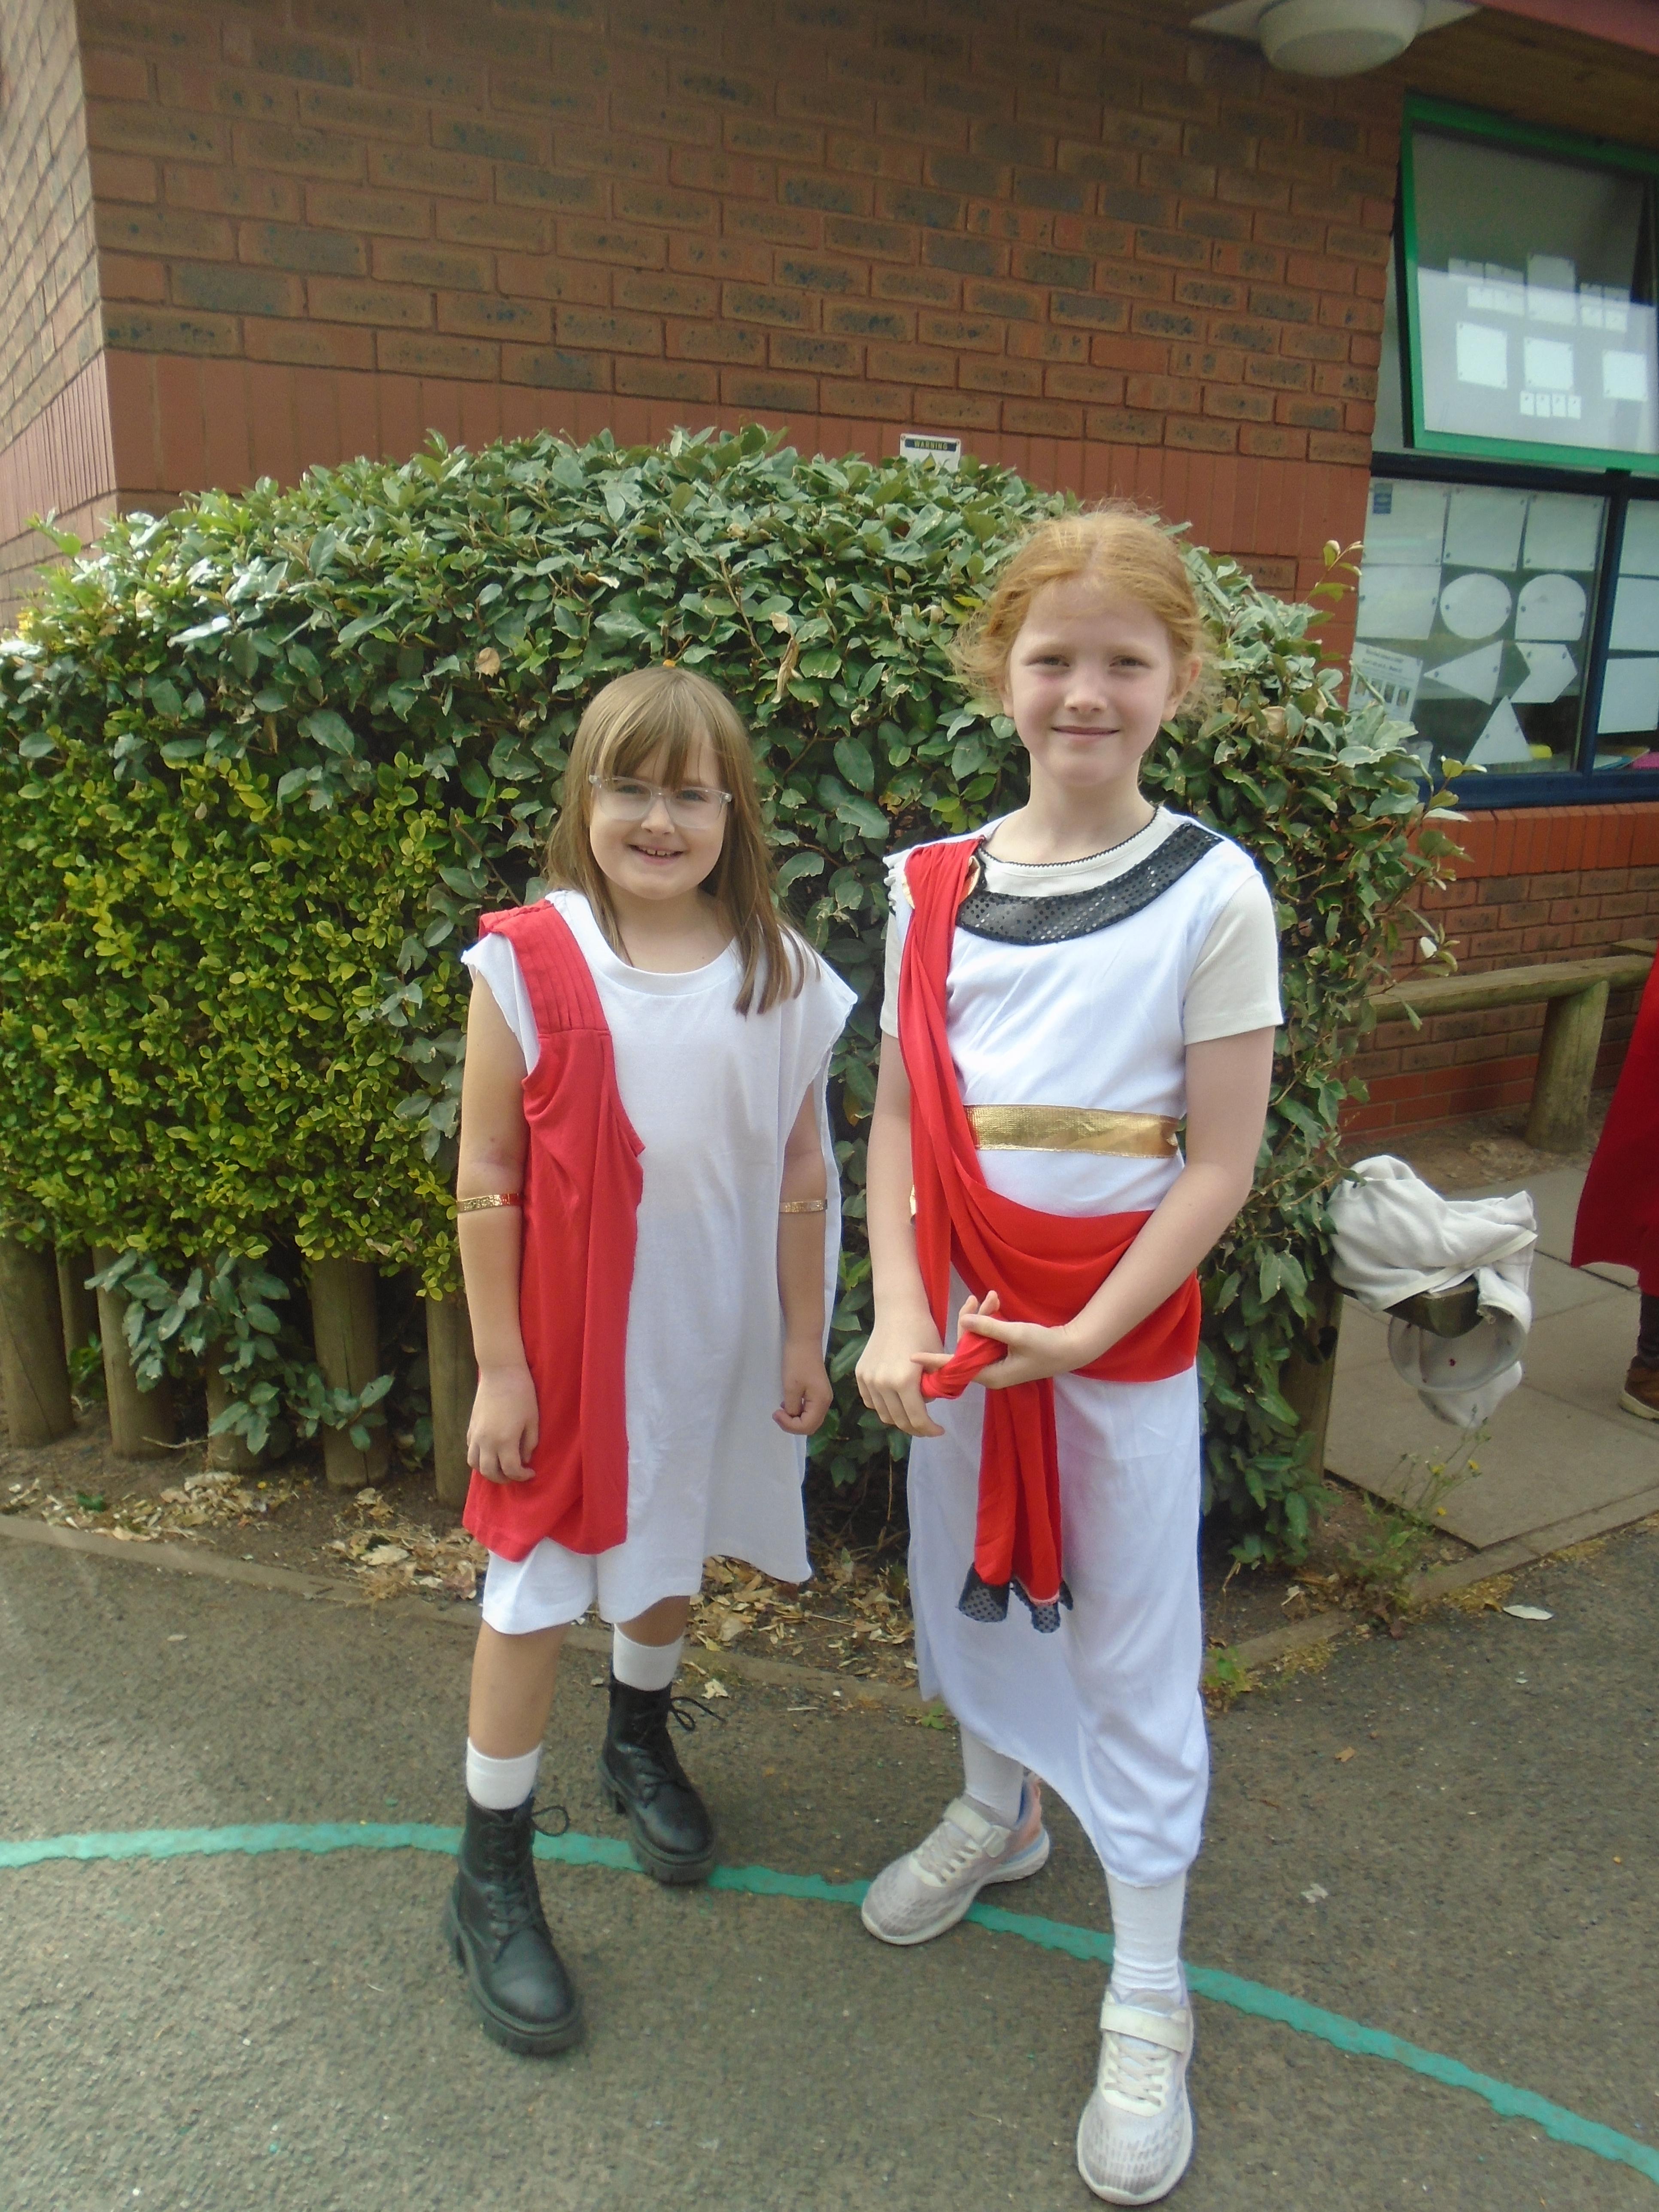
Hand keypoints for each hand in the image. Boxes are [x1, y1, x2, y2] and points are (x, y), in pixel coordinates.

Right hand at [467, 1364, 539, 1481]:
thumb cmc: (522, 1394)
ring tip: (500, 1467)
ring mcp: (475, 1435)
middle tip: (515, 1475)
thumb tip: (524, 1459)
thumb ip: (529, 1443)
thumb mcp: (532, 1420)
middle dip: (504, 1479)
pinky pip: (470, 1450)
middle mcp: (486, 1442)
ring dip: (487, 1471)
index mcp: (504, 1441)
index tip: (531, 1472)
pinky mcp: (470, 1426)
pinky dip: (478, 1457)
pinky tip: (490, 1452)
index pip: (511, 1470)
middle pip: (489, 1472)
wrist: (501, 1372)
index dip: (522, 1476)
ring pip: (474, 1464)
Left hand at [775, 1341, 833, 1435]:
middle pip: (811, 1425)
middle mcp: (825, 1402)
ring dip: (795, 1419)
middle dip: (793, 1425)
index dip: (790, 1425)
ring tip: (781, 1410)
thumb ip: (792, 1407)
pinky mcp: (818, 1391)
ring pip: (810, 1419)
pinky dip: (798, 1411)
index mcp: (821, 1402)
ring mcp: (823, 1397)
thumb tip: (792, 1416)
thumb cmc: (796, 1362)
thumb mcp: (791, 1387)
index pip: (807, 1426)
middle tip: (778, 1415)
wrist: (804, 1341)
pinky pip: (809, 1410)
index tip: (776, 1413)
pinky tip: (788, 1403)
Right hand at [855, 1311, 945, 1437]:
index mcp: (904, 1382)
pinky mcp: (860, 1374)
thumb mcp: (935, 1362)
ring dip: (898, 1418)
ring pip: (883, 1414)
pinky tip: (895, 1400)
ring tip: (911, 1413)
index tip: (939, 1431)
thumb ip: (932, 1389)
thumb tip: (925, 1406)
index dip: (930, 1430)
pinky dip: (883, 1406)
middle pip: (899, 1421)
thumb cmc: (923, 1333)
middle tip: (926, 1427)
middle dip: (916, 1428)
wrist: (898, 1312)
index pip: (917, 1419)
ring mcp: (868, 1380)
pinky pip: (870, 1401)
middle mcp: (883, 1384)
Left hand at [917, 1292, 1095, 1390]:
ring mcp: (997, 1364)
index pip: (956, 1368)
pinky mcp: (1004, 1355)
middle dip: (969, 1322)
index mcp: (991, 1375)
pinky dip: (990, 1322)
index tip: (913, 1357)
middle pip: (966, 1349)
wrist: (1072, 1349)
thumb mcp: (1016, 1333)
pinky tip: (994, 1303)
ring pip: (978, 1341)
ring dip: (982, 1318)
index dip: (934, 1361)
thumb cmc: (1046, 1345)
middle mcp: (990, 1372)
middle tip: (973, 1299)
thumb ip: (988, 1327)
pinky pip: (988, 1339)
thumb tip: (964, 1319)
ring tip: (990, 1297)